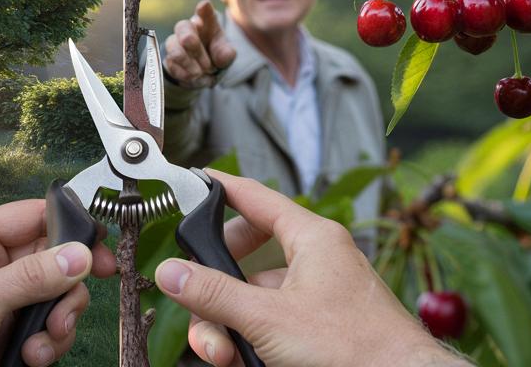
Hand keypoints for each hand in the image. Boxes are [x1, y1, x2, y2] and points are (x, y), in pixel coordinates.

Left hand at [0, 199, 116, 366]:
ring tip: (41, 344)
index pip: (32, 217)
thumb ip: (29, 278)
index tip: (99, 248)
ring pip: (53, 299)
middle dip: (65, 289)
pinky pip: (44, 330)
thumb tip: (77, 255)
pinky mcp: (4, 335)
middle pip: (52, 261)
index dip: (69, 228)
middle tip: (65, 309)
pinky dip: (47, 345)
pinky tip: (31, 358)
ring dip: (57, 323)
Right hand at [154, 171, 467, 366]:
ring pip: (255, 300)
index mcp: (312, 239)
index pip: (256, 197)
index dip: (220, 189)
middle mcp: (316, 262)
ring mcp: (318, 296)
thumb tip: (173, 272)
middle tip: (198, 310)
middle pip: (246, 259)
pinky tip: (243, 361)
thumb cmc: (357, 348)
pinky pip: (272, 324)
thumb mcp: (268, 318)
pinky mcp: (319, 327)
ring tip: (223, 354)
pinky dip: (252, 341)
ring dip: (229, 326)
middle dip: (215, 290)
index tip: (194, 182)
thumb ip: (216, 295)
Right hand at [164, 0, 236, 87]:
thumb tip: (223, 56)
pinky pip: (172, 65)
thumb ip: (227, 54)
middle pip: (183, 28)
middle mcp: (188, 28)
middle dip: (193, 46)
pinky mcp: (168, 57)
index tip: (204, 6)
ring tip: (201, 73)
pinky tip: (195, 78)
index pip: (205, 12)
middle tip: (208, 65)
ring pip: (174, 48)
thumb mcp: (226, 55)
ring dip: (190, 64)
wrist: (201, 73)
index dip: (204, 9)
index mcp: (206, 23)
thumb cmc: (215, 55)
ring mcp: (175, 42)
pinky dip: (185, 75)